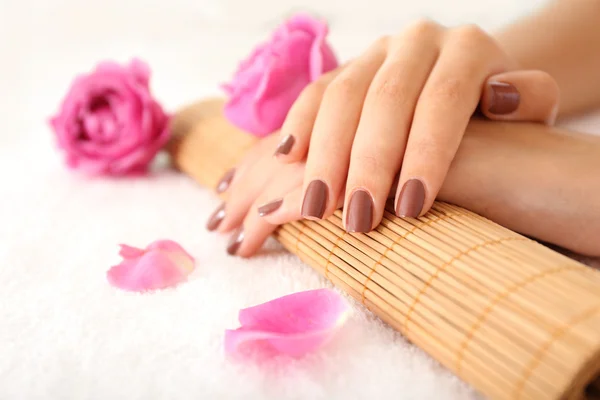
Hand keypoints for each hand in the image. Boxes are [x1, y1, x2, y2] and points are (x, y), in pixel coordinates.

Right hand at [272, 20, 558, 231]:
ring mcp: (376, 52)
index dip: (425, 154)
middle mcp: (418, 41)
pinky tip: (288, 159)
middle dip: (368, 164)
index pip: (442, 99)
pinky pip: (316, 91)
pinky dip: (299, 125)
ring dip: (325, 155)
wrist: (469, 81)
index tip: (411, 208)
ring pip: (342, 96)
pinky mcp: (347, 68)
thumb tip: (498, 97)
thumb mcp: (530, 108)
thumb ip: (530, 99)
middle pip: (385, 99)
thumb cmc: (498, 113)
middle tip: (359, 219)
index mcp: (468, 47)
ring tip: (317, 207)